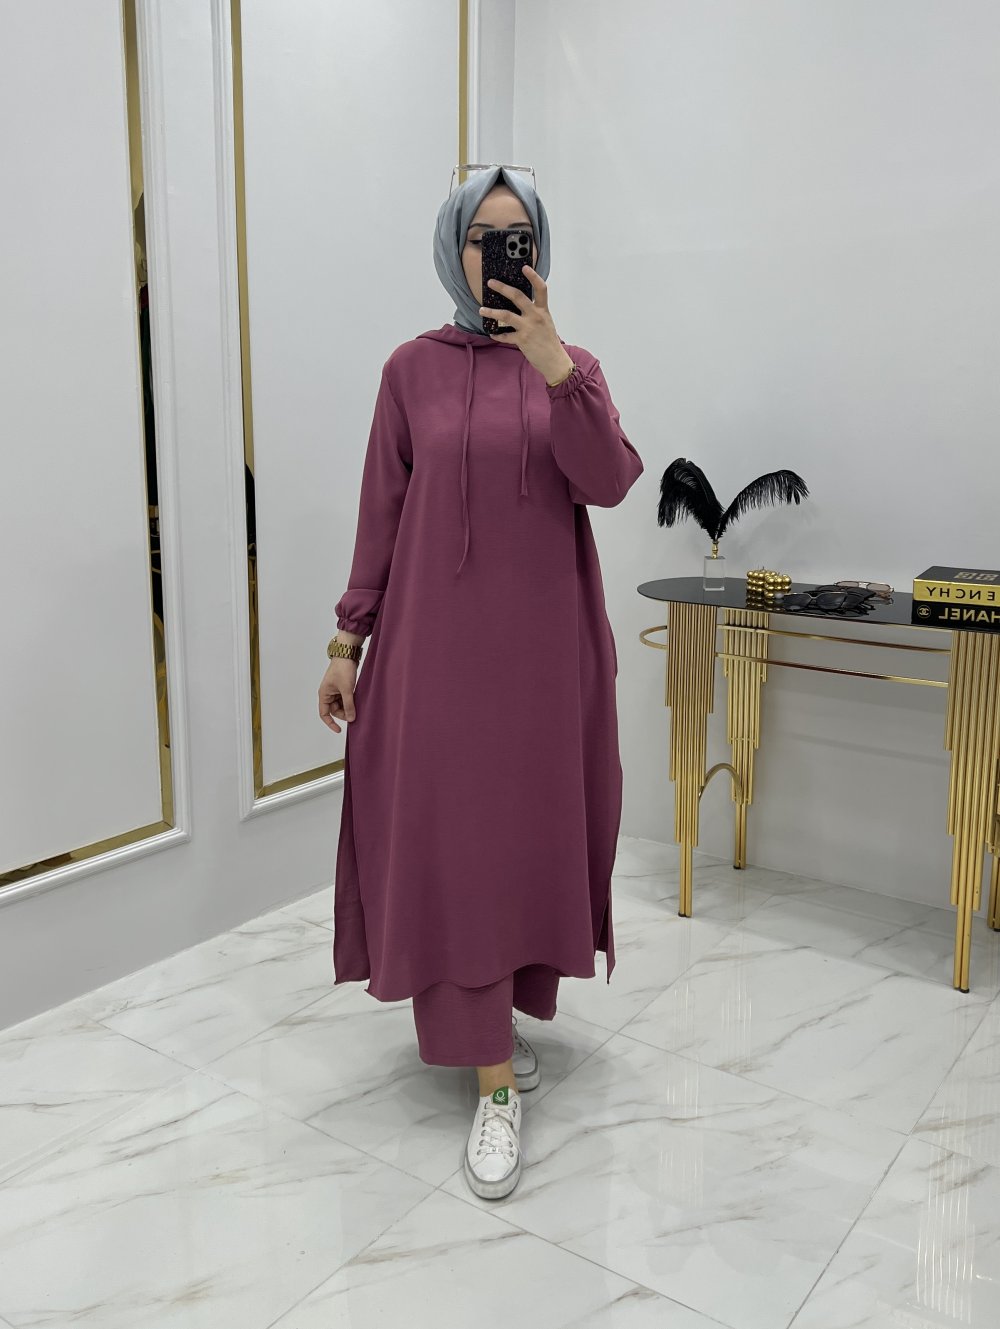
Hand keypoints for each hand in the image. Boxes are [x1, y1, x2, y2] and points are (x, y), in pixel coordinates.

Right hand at [318, 659, 357, 733]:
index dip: (330, 723)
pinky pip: (345, 698)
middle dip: (344, 714)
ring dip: (348, 707)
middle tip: (355, 715)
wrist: (347, 654)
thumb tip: (351, 719)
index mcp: (324, 694)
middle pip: (334, 710)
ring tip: (357, 705)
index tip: (339, 730)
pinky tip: (357, 700)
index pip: (324, 714)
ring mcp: (335, 690)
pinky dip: (351, 701)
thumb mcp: (346, 689)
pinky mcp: (342, 686)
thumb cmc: (343, 669)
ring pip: (341, 704)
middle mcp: (328, 693)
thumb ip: (349, 705)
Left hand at [479, 266, 573, 383]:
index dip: (533, 276)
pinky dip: (497, 334)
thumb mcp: (546, 322)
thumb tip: (518, 304)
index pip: (541, 288)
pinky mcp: (521, 340)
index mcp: (543, 310)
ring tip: (482, 309)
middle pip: (517, 296)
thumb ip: (535, 312)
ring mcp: (528, 327)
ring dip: (491, 311)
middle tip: (491, 283)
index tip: (524, 267)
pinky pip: (505, 336)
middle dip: (502, 288)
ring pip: (505, 315)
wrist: (554, 360)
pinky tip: (492, 333)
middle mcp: (535, 316)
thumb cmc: (549, 341)